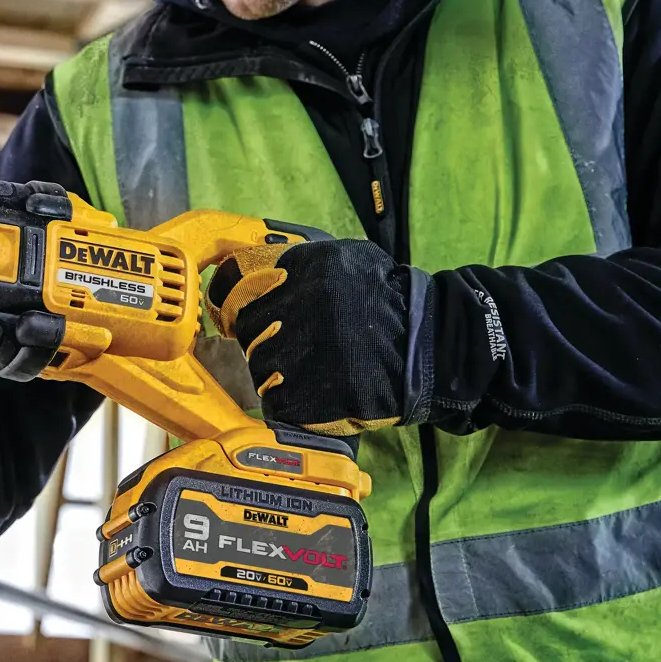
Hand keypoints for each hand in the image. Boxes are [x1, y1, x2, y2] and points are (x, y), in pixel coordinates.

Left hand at [206, 238, 432, 434]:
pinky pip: (277, 401)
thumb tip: (246, 274)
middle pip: (246, 327)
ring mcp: (300, 353)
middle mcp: (295, 306)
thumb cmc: (385, 301)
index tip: (233, 311)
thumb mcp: (343, 260)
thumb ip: (295, 264)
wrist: (430, 348)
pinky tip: (318, 390)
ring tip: (314, 367)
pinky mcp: (309, 396)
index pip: (234, 280)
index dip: (231, 298)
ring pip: (259, 366)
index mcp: (299, 268)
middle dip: (262, 336)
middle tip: (292, 343)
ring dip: (278, 370)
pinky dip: (292, 400)